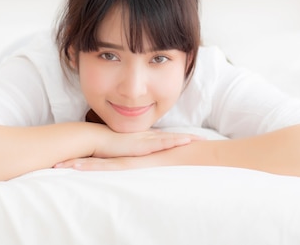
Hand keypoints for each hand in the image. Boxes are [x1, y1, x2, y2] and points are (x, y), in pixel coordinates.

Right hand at [53, 128, 200, 167]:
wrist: (95, 141)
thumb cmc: (105, 148)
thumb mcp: (121, 153)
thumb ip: (129, 156)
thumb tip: (132, 162)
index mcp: (143, 139)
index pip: (165, 138)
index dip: (178, 139)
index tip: (192, 140)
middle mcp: (147, 137)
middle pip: (172, 137)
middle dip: (188, 138)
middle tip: (204, 139)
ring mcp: (145, 140)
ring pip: (170, 138)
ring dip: (185, 139)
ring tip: (200, 140)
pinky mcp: (141, 145)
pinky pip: (162, 143)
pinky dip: (174, 141)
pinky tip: (185, 141)